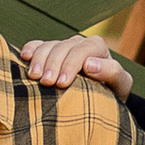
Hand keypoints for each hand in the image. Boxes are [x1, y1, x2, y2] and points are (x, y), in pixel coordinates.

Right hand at [18, 32, 133, 99]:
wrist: (99, 101)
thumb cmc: (112, 94)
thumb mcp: (120, 85)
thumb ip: (112, 73)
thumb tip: (89, 64)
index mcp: (98, 48)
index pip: (83, 50)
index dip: (71, 64)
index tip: (62, 83)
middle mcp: (79, 44)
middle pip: (63, 47)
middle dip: (53, 64)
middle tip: (46, 83)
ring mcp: (63, 47)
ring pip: (48, 46)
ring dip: (39, 60)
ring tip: (34, 77)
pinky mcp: (49, 53)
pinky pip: (37, 45)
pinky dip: (30, 49)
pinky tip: (24, 58)